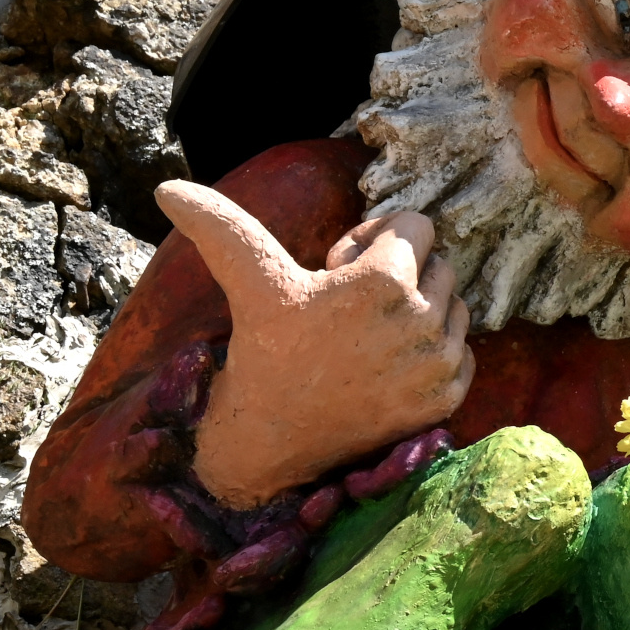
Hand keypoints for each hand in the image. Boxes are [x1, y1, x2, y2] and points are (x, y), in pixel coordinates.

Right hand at [159, 181, 473, 508]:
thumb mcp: (250, 282)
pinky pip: (464, 352)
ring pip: (455, 307)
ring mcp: (437, 364)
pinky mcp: (447, 399)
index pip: (419, 225)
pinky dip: (435, 354)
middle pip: (439, 265)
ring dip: (420, 312)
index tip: (342, 270)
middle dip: (402, 275)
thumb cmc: (262, 353)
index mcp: (383, 281)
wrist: (271, 441)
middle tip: (351, 307)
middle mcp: (420, 321)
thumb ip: (221, 227)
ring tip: (369, 335)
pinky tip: (388, 366)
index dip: (377, 241)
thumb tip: (166, 188)